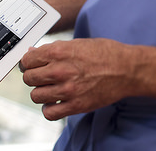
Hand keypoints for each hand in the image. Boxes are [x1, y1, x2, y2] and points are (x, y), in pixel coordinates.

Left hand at [20, 38, 137, 120]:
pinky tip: (56, 102)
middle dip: (33, 76)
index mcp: (59, 52)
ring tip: (50, 89)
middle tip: (42, 76)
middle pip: (28, 78)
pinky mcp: (76, 106)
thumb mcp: (78, 43)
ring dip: (41, 92)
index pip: (27, 60)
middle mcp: (60, 71)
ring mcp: (67, 90)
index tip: (32, 64)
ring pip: (36, 96)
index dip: (28, 62)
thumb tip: (33, 53)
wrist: (127, 70)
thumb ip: (54, 49)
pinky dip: (49, 109)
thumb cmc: (105, 53)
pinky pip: (49, 113)